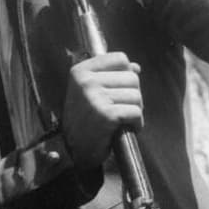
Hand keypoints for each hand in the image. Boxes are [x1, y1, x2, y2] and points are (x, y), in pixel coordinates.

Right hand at [62, 52, 142, 168]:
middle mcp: (85, 81)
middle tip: (119, 109)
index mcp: (80, 71)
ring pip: (136, 95)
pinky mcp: (105, 115)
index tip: (116, 90)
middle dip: (132, 96)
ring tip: (120, 120)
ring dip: (135, 111)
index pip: (120, 59)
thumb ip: (113, 75)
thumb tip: (136, 67)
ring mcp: (94, 98)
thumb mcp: (91, 91)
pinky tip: (123, 128)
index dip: (125, 75)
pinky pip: (135, 112)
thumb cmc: (85, 119)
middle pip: (132, 78)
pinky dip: (136, 123)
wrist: (72, 149)